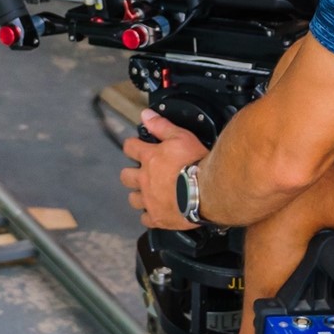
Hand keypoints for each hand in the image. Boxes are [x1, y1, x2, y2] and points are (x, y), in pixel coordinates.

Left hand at [120, 109, 208, 230]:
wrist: (208, 191)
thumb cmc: (196, 164)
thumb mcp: (181, 137)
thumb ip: (162, 126)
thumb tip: (145, 115)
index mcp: (149, 159)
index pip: (129, 147)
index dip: (132, 146)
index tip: (137, 147)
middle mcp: (144, 180)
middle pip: (126, 176)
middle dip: (131, 173)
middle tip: (142, 173)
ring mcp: (150, 200)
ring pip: (133, 198)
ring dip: (139, 195)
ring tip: (149, 194)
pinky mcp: (158, 218)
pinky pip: (146, 218)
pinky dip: (150, 215)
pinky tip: (157, 212)